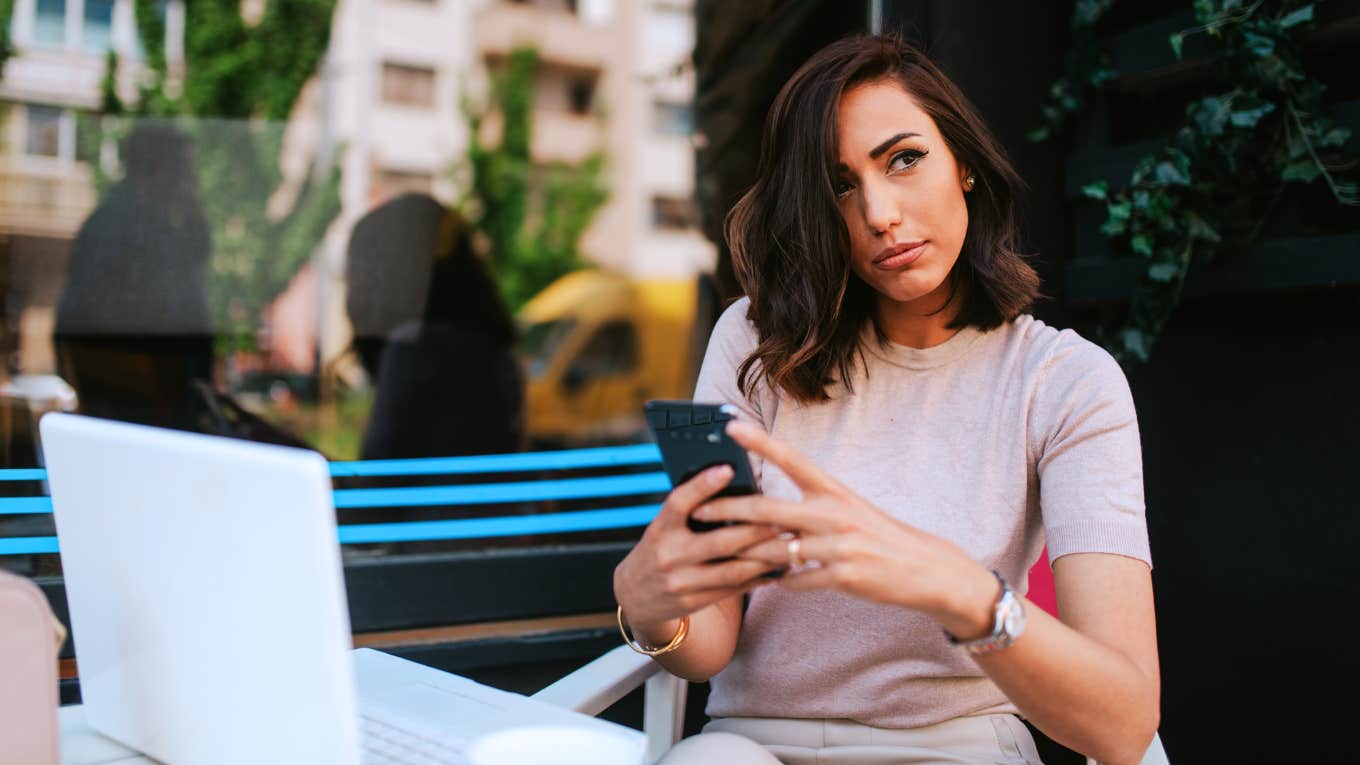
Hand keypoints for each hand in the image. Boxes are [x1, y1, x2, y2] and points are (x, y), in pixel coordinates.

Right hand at [613, 465, 782, 635]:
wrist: (635, 596)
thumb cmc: (660, 549)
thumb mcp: (664, 527)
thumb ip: (690, 512)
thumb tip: (733, 486)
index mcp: (660, 528)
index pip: (679, 502)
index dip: (701, 484)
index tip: (727, 468)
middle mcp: (668, 555)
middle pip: (719, 541)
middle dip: (756, 530)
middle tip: (783, 516)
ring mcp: (681, 582)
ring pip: (732, 569)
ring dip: (765, 557)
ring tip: (788, 544)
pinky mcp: (693, 602)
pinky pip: (732, 589)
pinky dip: (758, 578)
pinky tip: (777, 567)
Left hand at [690, 421, 999, 638]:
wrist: (925, 568)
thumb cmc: (880, 536)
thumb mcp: (849, 510)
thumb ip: (811, 508)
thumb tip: (767, 513)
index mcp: (835, 490)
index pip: (792, 459)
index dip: (760, 442)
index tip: (730, 426)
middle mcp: (835, 513)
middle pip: (769, 510)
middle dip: (728, 511)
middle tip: (697, 512)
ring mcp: (839, 545)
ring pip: (776, 550)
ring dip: (747, 556)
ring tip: (721, 556)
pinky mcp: (843, 576)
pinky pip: (798, 581)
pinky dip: (783, 583)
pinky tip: (774, 584)